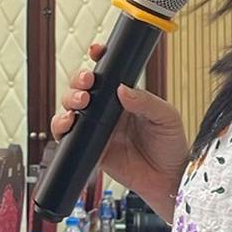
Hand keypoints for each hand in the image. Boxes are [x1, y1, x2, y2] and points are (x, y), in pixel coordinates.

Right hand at [51, 43, 188, 213]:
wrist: (167, 179)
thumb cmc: (171, 146)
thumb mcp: (166, 117)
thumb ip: (146, 102)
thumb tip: (123, 89)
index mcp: (126, 98)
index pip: (108, 74)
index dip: (98, 59)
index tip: (96, 51)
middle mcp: (108, 111)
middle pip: (83, 88)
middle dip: (78, 80)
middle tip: (87, 84)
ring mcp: (97, 129)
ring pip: (71, 108)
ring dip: (68, 101)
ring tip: (79, 104)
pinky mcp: (89, 149)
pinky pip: (68, 137)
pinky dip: (61, 128)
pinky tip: (69, 124)